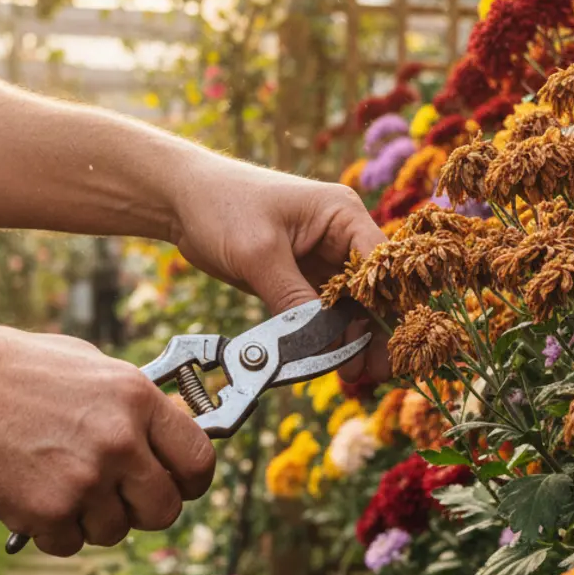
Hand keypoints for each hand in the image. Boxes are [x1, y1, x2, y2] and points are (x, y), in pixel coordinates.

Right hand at [0, 325, 215, 555]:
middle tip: (118, 496)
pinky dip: (55, 530)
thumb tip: (167, 435)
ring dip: (93, 518)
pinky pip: (71, 543)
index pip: (199, 460)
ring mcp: (85, 479)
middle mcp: (121, 441)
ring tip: (61, 482)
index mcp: (138, 398)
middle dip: (145, 508)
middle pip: (166, 508)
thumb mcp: (92, 368)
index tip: (180, 484)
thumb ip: (134, 405)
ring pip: (116, 531)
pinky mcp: (47, 511)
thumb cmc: (17, 370)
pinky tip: (33, 494)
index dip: (192, 480)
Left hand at [169, 156, 388, 383]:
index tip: (391, 344)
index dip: (389, 305)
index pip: (380, 265)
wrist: (182, 200)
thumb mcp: (259, 253)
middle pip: (371, 290)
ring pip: (349, 307)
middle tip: (378, 371)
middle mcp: (340, 236)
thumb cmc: (222, 206)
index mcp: (342, 215)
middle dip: (373, 331)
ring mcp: (322, 259)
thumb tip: (321, 342)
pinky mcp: (302, 278)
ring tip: (355, 374)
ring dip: (351, 340)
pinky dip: (327, 337)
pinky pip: (323, 313)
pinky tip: (332, 362)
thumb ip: (292, 299)